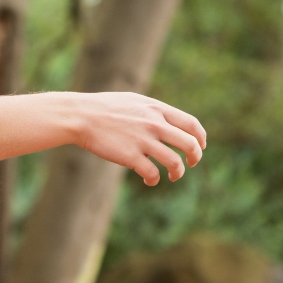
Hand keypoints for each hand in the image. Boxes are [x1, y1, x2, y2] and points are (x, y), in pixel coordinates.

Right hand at [75, 92, 205, 185]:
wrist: (82, 116)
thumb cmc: (104, 108)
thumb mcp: (134, 101)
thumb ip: (153, 111)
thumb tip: (166, 122)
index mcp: (157, 109)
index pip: (191, 123)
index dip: (200, 137)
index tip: (200, 146)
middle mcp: (154, 124)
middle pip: (189, 144)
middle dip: (195, 157)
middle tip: (191, 164)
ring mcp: (144, 140)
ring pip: (175, 162)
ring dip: (178, 173)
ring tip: (173, 176)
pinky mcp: (131, 156)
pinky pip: (152, 173)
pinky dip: (154, 180)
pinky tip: (150, 180)